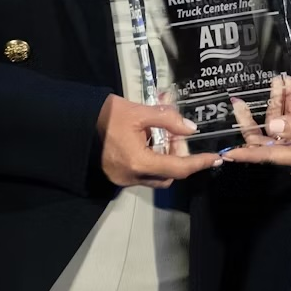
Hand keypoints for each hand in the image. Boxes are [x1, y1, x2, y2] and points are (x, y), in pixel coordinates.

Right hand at [97, 95, 221, 188]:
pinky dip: (152, 161)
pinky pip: (142, 173)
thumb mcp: (140, 112)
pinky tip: (148, 142)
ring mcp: (123, 179)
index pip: (178, 168)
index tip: (215, 158)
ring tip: (163, 137)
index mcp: (139, 162)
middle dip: (179, 159)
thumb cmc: (107, 115)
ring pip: (155, 176)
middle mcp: (132, 177)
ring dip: (165, 160)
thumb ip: (168, 120)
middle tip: (178, 136)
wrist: (75, 122)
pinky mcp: (116, 175)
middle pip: (168, 176)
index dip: (199, 163)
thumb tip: (191, 130)